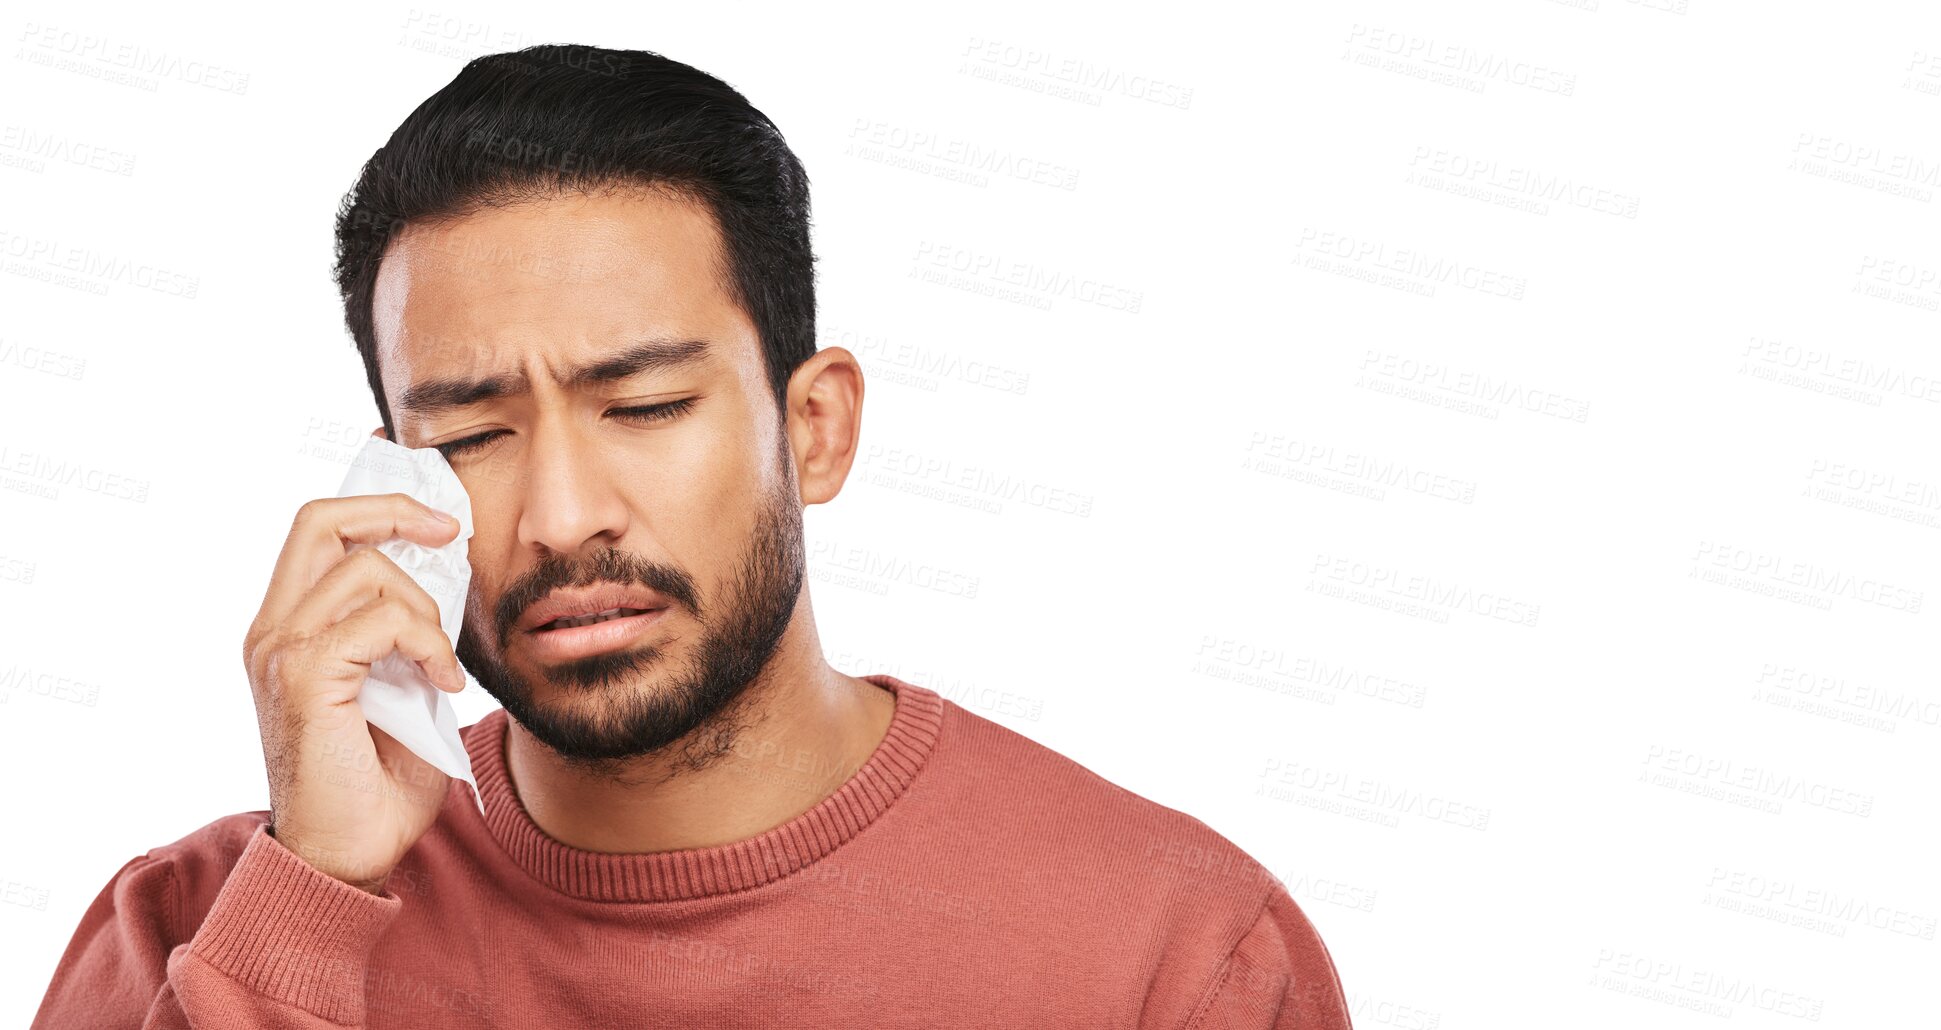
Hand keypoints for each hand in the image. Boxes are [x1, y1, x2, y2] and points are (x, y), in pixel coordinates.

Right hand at [240, 492, 465, 893]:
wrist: (345, 856)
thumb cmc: (373, 785)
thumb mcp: (398, 690)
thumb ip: (404, 637)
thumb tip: (447, 585)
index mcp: (286, 631)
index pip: (316, 531)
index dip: (379, 510)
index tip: (440, 526)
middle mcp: (271, 633)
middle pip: (319, 519)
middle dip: (396, 512)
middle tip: (453, 535)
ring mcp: (280, 652)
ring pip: (365, 569)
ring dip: (425, 610)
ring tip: (441, 665)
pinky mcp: (304, 677)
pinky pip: (381, 621)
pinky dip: (426, 643)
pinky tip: (441, 684)